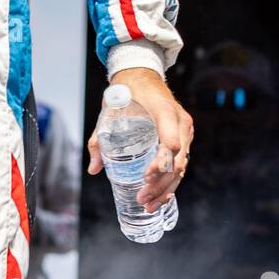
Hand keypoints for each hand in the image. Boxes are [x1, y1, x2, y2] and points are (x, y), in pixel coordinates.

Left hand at [87, 67, 193, 213]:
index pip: (170, 142)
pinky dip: (173, 181)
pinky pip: (182, 162)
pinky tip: (161, 196)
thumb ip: (100, 137)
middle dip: (161, 184)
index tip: (146, 178)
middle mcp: (180, 122)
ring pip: (182, 166)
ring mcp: (184, 130)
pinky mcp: (183, 137)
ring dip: (167, 188)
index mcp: (164, 111)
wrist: (142, 73)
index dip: (160, 163)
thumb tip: (94, 168)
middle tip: (143, 198)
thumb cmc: (127, 89)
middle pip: (177, 160)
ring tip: (149, 204)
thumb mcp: (111, 108)